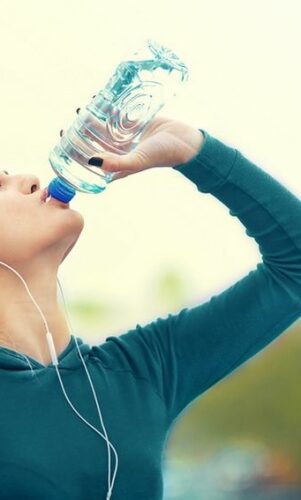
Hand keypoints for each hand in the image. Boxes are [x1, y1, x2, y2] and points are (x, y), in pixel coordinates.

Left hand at [60, 110, 203, 181]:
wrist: (185, 141)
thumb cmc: (162, 155)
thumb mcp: (136, 161)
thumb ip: (115, 163)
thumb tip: (91, 160)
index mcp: (118, 165)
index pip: (92, 163)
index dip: (76, 157)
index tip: (63, 146)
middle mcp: (120, 152)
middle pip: (95, 144)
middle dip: (80, 136)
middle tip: (67, 127)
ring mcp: (127, 138)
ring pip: (104, 128)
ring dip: (92, 120)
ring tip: (80, 111)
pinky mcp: (135, 124)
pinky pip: (117, 115)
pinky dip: (107, 108)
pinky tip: (97, 100)